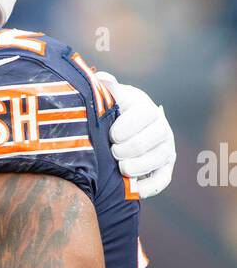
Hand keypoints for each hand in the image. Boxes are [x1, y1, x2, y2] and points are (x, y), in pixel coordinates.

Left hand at [99, 73, 175, 197]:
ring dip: (139, 165)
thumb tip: (102, 79)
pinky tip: (134, 189)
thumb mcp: (105, 101)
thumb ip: (103, 91)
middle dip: (131, 147)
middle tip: (114, 152)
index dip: (128, 125)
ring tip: (121, 168)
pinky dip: (150, 186)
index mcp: (143, 107)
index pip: (143, 113)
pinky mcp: (164, 168)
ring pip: (160, 157)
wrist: (116, 136)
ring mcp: (164, 148)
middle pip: (154, 136)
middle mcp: (159, 126)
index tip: (112, 135)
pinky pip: (162, 179)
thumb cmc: (107, 117)